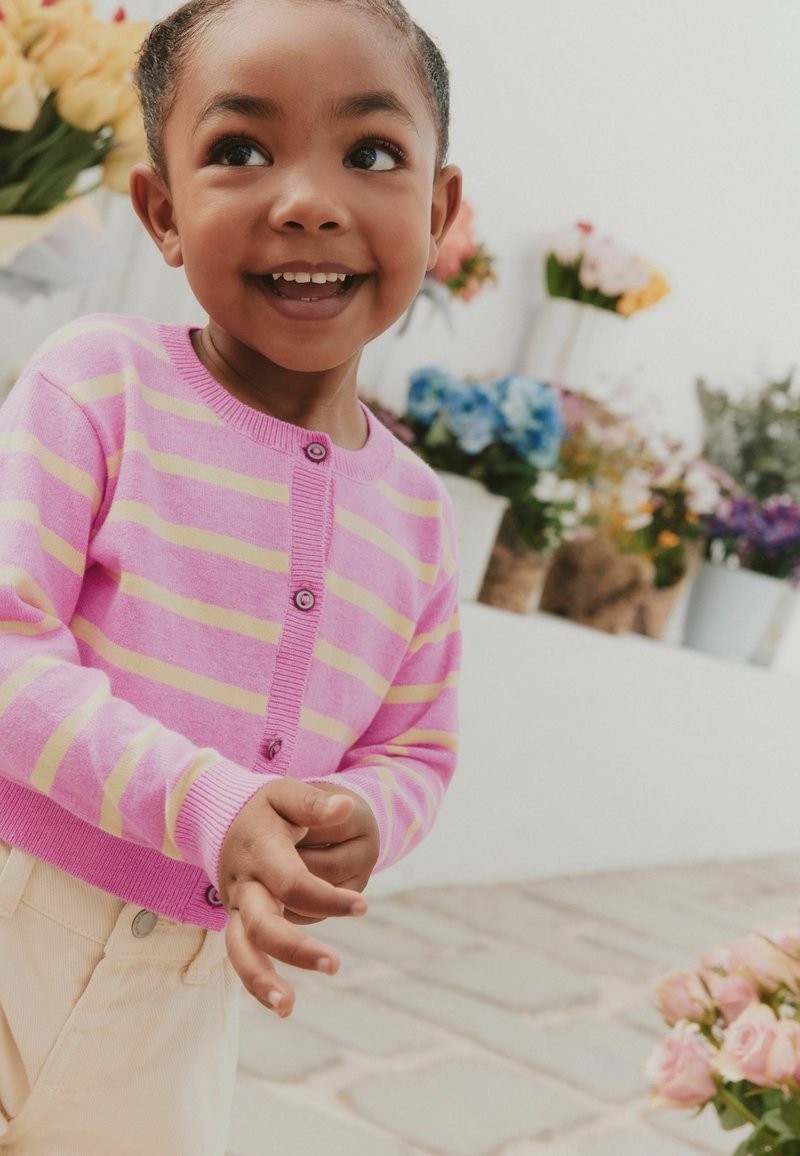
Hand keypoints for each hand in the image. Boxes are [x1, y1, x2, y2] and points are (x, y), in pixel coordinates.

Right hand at [218, 778, 367, 1016]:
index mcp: (260, 852)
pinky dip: (256, 982)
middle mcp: (244, 884)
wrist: (215, 816)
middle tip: (335, 964)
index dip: (328, 898)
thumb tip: (346, 806)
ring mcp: (235, 906)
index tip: (362, 907)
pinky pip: (241, 955)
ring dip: (260, 981)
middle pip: (262, 924)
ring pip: (239, 950)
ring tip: (288, 1007)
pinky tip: (281, 1004)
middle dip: (295, 949)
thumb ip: (314, 803)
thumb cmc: (263, 806)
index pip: (293, 882)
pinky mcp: (235, 921)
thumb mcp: (286, 793)